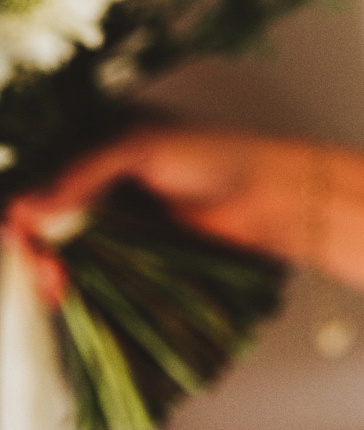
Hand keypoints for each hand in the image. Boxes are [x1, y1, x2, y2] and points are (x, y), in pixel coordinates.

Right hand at [6, 127, 310, 266]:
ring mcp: (116, 214)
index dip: (23, 196)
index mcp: (101, 134)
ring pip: (61, 243)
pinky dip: (72, 282)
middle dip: (33, 241)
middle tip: (41, 268)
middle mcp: (101, 173)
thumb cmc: (215, 157)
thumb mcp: (141, 149)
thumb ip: (79, 175)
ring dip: (48, 266)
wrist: (272, 200)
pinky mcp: (132, 252)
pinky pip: (88, 268)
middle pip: (45, 209)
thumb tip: (21, 213)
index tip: (15, 229)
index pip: (41, 162)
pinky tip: (65, 295)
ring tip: (56, 287)